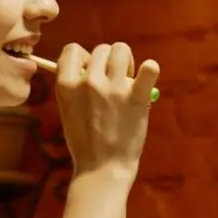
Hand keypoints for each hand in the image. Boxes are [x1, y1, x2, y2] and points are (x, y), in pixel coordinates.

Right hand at [54, 42, 160, 178]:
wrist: (102, 168)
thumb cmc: (84, 141)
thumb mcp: (66, 109)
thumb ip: (73, 85)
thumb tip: (88, 63)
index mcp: (67, 85)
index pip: (73, 49)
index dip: (83, 58)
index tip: (89, 72)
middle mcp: (89, 82)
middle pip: (101, 49)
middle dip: (108, 61)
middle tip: (113, 82)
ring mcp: (113, 89)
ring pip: (121, 50)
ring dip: (126, 62)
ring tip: (128, 81)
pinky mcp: (136, 99)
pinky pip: (149, 71)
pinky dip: (150, 69)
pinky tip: (149, 72)